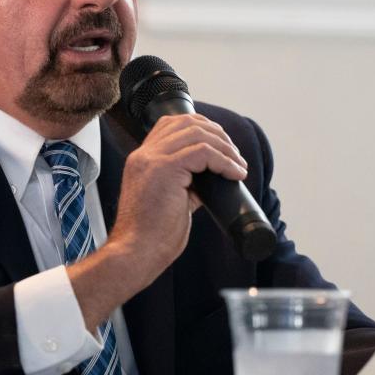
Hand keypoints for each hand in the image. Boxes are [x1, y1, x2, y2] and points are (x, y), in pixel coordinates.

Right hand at [109, 113, 247, 274]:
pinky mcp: (164, 169)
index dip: (201, 128)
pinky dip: (224, 161)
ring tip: (238, 165)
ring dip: (225, 147)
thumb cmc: (151, 236)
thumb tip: (210, 179)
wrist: (135, 253)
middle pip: (186, 121)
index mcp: (141, 159)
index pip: (171, 124)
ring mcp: (152, 159)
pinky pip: (203, 152)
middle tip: (235, 155)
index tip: (222, 147)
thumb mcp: (170, 201)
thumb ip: (186, 184)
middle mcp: (144, 154)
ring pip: (197, 133)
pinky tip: (235, 173)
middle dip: (218, 134)